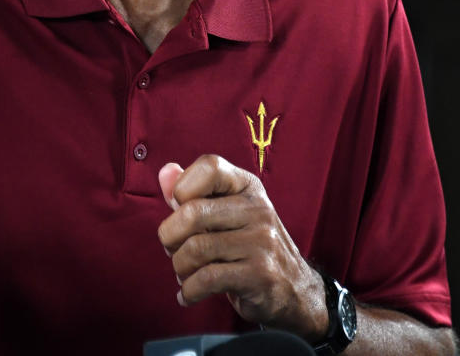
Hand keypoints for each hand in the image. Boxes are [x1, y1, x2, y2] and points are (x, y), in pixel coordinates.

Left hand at [157, 155, 327, 340]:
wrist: (294, 288)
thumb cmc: (248, 245)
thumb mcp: (226, 213)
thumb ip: (192, 193)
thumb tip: (165, 172)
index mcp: (248, 187)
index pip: (210, 166)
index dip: (183, 187)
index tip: (180, 209)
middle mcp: (258, 209)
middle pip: (192, 212)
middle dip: (169, 236)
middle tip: (173, 249)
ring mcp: (262, 242)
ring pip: (195, 249)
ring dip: (179, 266)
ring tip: (184, 272)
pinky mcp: (260, 275)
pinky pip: (207, 279)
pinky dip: (189, 290)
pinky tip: (188, 294)